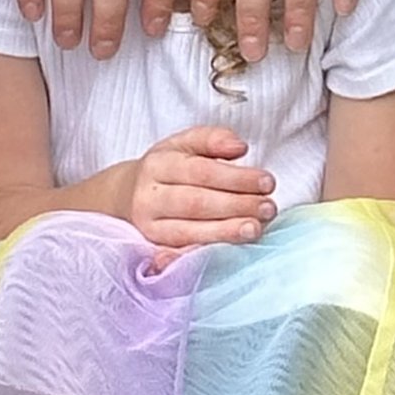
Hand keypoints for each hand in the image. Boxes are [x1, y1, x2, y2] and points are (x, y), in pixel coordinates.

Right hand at [126, 125, 275, 269]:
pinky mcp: (154, 249)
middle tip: (268, 207)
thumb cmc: (167, 169)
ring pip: (188, 232)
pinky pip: (179, 256)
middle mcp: (149, 196)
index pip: (200, 171)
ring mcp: (149, 226)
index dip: (236, 178)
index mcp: (158, 164)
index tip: (267, 182)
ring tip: (256, 228)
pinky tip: (227, 252)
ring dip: (226, 231)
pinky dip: (202, 255)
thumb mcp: (184, 145)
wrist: (126, 196)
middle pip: (195, 202)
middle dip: (236, 205)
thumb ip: (212, 139)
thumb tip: (239, 147)